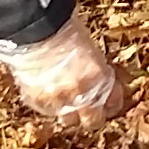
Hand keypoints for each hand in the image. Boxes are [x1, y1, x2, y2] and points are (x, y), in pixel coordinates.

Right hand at [0, 16, 130, 128]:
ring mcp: (59, 101)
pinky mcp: (37, 101)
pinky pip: (46, 110)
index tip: (110, 99)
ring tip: (66, 101)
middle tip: (89, 105)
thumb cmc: (64, 28)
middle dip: (92, 114)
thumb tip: (98, 78)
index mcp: (101, 78)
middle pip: (92, 121)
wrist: (34, 27)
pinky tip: (47, 93)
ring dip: (69, 112)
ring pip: (68, 120)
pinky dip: (48, 104)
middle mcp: (82, 94)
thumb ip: (96, 69)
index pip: (114, 103)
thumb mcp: (90, 48)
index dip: (112, 102)